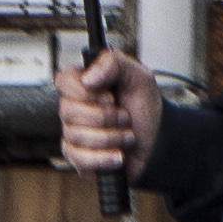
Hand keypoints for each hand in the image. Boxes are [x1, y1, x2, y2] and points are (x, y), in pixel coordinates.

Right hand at [56, 46, 160, 177]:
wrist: (159, 142)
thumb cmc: (146, 108)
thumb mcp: (139, 77)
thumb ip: (113, 63)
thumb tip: (88, 78)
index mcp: (84, 84)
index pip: (63, 81)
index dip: (86, 92)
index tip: (110, 96)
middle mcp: (73, 107)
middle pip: (68, 111)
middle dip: (106, 117)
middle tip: (125, 117)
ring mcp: (72, 133)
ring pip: (76, 135)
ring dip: (111, 138)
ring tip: (127, 136)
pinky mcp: (77, 157)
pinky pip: (80, 158)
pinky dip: (104, 158)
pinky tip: (118, 155)